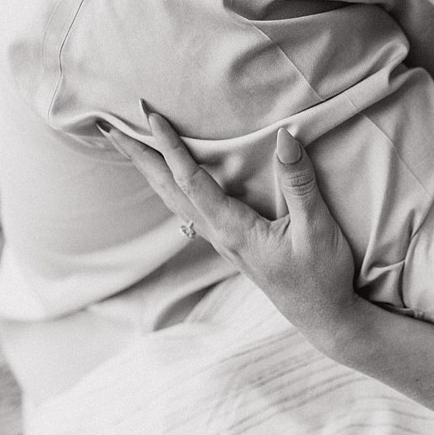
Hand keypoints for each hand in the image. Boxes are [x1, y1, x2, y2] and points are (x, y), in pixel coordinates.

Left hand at [100, 111, 368, 348]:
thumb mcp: (316, 228)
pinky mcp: (232, 244)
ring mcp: (223, 242)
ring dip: (151, 172)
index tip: (151, 116)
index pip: (191, 180)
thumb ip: (298, 182)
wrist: (323, 318)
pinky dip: (172, 187)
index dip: (170, 146)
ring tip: (133, 147)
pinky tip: (173, 183)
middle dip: (140, 158)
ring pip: (175, 201)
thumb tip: (285, 135)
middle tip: (110, 128)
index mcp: (233, 229)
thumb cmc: (322, 276)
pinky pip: (190, 209)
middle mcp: (219, 236)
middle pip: (168, 191)